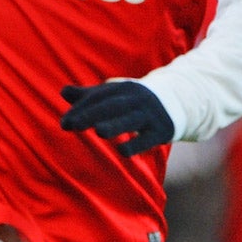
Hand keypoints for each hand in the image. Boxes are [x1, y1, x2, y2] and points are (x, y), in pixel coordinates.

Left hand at [59, 81, 174, 156]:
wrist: (178, 101)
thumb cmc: (133, 101)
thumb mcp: (114, 95)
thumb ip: (88, 96)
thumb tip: (63, 92)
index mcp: (121, 89)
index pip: (98, 98)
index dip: (80, 109)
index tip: (65, 123)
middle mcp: (136, 100)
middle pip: (112, 106)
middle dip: (91, 114)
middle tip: (71, 125)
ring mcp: (149, 115)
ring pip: (131, 120)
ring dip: (115, 125)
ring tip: (99, 132)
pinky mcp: (161, 131)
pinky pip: (147, 139)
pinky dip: (136, 145)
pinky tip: (122, 152)